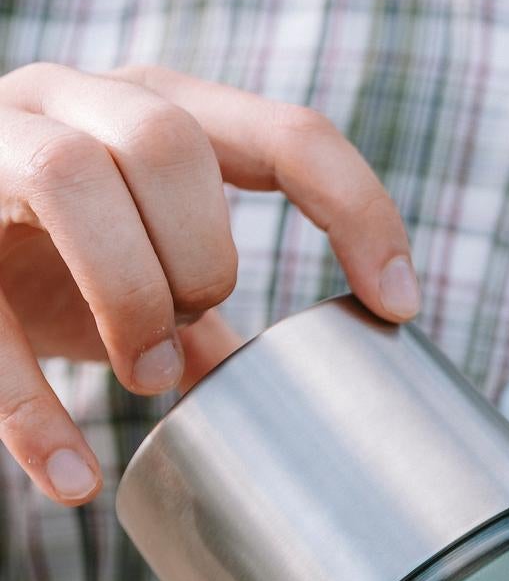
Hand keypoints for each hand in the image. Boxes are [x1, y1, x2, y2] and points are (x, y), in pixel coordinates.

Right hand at [0, 62, 421, 503]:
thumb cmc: (43, 255)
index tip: (400, 304)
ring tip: (145, 376)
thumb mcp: (137, 261)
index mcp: (153, 106)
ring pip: (71, 176)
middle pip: (167, 142)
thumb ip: (209, 310)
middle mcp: (70, 100)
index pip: (285, 132)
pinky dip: (31, 410)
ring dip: (128, 293)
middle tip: (189, 338)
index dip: (356, 212)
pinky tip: (73, 480)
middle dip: (199, 257)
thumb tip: (306, 396)